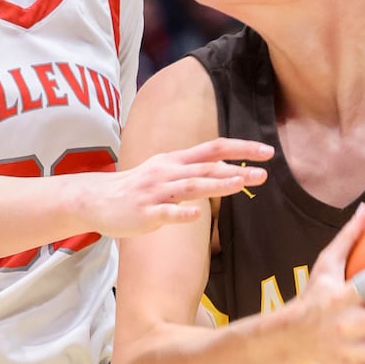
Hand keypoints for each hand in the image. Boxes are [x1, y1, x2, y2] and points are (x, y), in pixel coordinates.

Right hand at [85, 138, 273, 237]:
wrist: (97, 200)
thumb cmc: (137, 186)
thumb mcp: (165, 170)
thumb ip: (194, 169)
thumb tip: (227, 167)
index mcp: (174, 160)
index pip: (213, 148)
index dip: (241, 148)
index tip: (266, 151)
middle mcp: (167, 172)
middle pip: (206, 167)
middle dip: (236, 169)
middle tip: (264, 173)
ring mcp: (156, 192)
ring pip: (190, 186)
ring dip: (216, 185)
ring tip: (241, 184)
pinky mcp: (145, 213)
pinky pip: (165, 213)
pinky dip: (181, 214)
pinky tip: (196, 215)